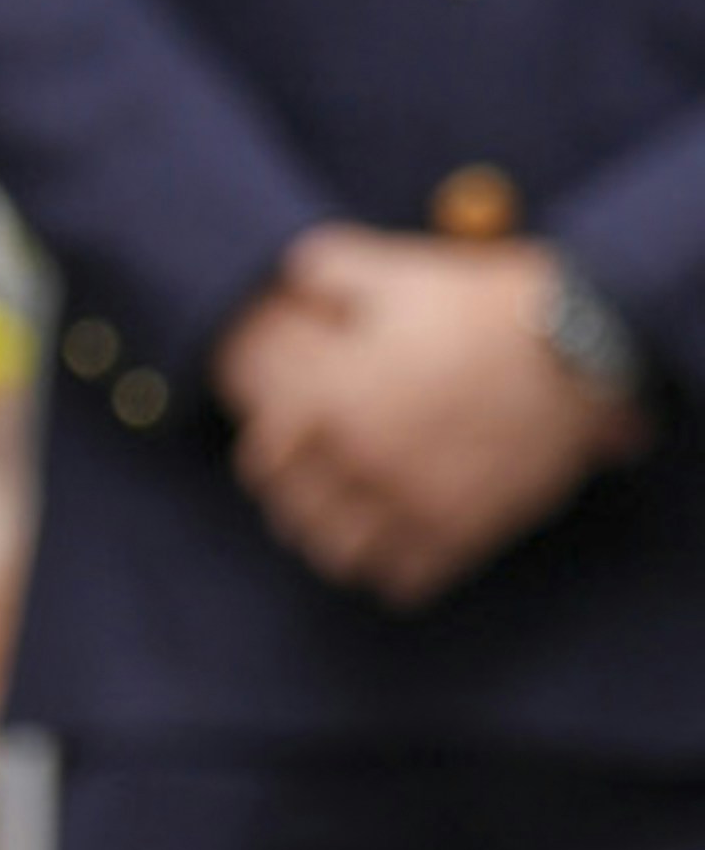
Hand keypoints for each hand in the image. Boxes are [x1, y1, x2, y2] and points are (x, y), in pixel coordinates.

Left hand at [214, 230, 640, 610]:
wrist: (586, 342)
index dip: (273, 453)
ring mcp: (411, 503)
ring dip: (343, 541)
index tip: (291, 447)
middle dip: (302, 500)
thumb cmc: (490, 303)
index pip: (263, 460)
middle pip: (296, 516)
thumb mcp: (406, 272)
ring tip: (361, 519)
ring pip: (341, 557)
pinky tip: (408, 542)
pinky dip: (398, 568)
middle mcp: (364, 460)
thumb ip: (334, 269)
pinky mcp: (461, 533)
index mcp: (335, 400)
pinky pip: (403, 581)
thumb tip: (290, 274)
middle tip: (322, 488)